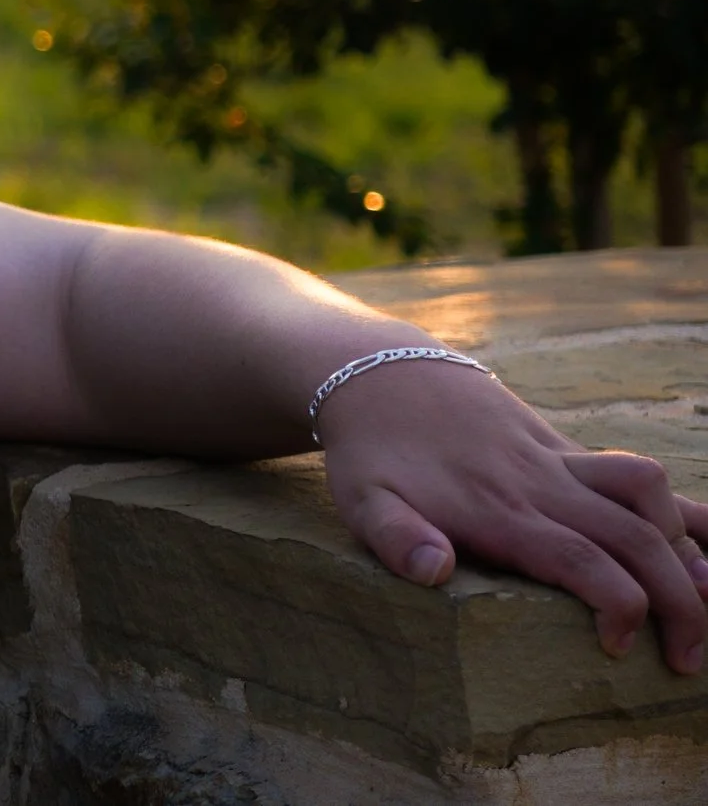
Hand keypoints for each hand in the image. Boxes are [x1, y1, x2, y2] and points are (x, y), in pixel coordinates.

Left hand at [317, 358, 707, 673]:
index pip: (582, 560)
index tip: (618, 649)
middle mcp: (542, 484)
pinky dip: (679, 506)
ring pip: (650, 493)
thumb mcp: (362, 501)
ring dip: (687, 546)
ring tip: (705, 603)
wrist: (380, 374)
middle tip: (685, 660)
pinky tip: (703, 546)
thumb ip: (395, 539)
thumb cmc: (371, 454)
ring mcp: (560, 461)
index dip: (619, 606)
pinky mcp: (567, 449)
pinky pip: (637, 473)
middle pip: (636, 537)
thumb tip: (435, 571)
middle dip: (679, 602)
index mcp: (500, 511)